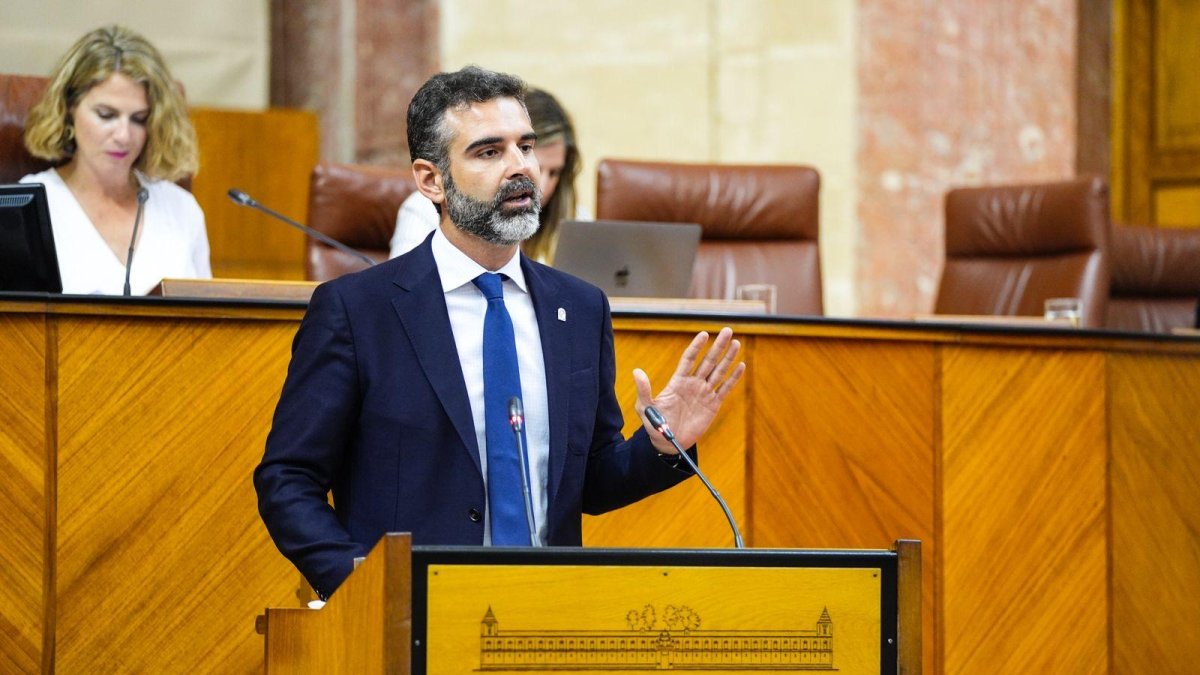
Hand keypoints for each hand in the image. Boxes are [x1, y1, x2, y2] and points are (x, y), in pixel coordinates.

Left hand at [633, 327, 745, 453]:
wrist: (669, 443)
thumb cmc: (655, 424)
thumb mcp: (645, 407)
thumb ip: (643, 390)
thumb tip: (636, 372)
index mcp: (678, 381)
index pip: (689, 359)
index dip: (696, 347)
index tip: (704, 334)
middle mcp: (693, 383)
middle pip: (708, 361)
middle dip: (717, 346)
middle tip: (727, 331)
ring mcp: (704, 393)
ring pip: (718, 372)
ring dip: (728, 358)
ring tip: (736, 343)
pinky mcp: (713, 405)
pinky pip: (724, 389)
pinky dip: (733, 378)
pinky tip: (740, 366)